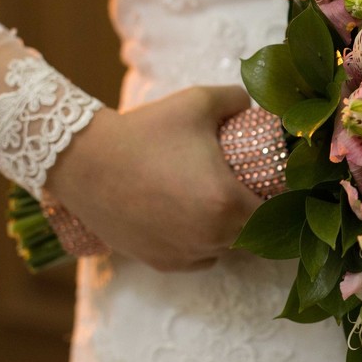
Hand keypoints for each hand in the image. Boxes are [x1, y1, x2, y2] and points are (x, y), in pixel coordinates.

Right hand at [45, 86, 262, 271]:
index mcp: (227, 202)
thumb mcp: (196, 102)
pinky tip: (196, 223)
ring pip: (226, 248)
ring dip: (230, 231)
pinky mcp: (161, 262)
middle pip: (253, 234)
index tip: (271, 183)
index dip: (278, 199)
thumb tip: (252, 103)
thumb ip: (234, 98)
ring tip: (219, 203)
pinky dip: (203, 245)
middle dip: (255, 214)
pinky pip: (198, 259)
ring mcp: (186, 253)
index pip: (273, 211)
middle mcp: (211, 236)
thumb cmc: (144, 132)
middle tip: (247, 189)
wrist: (84, 162)